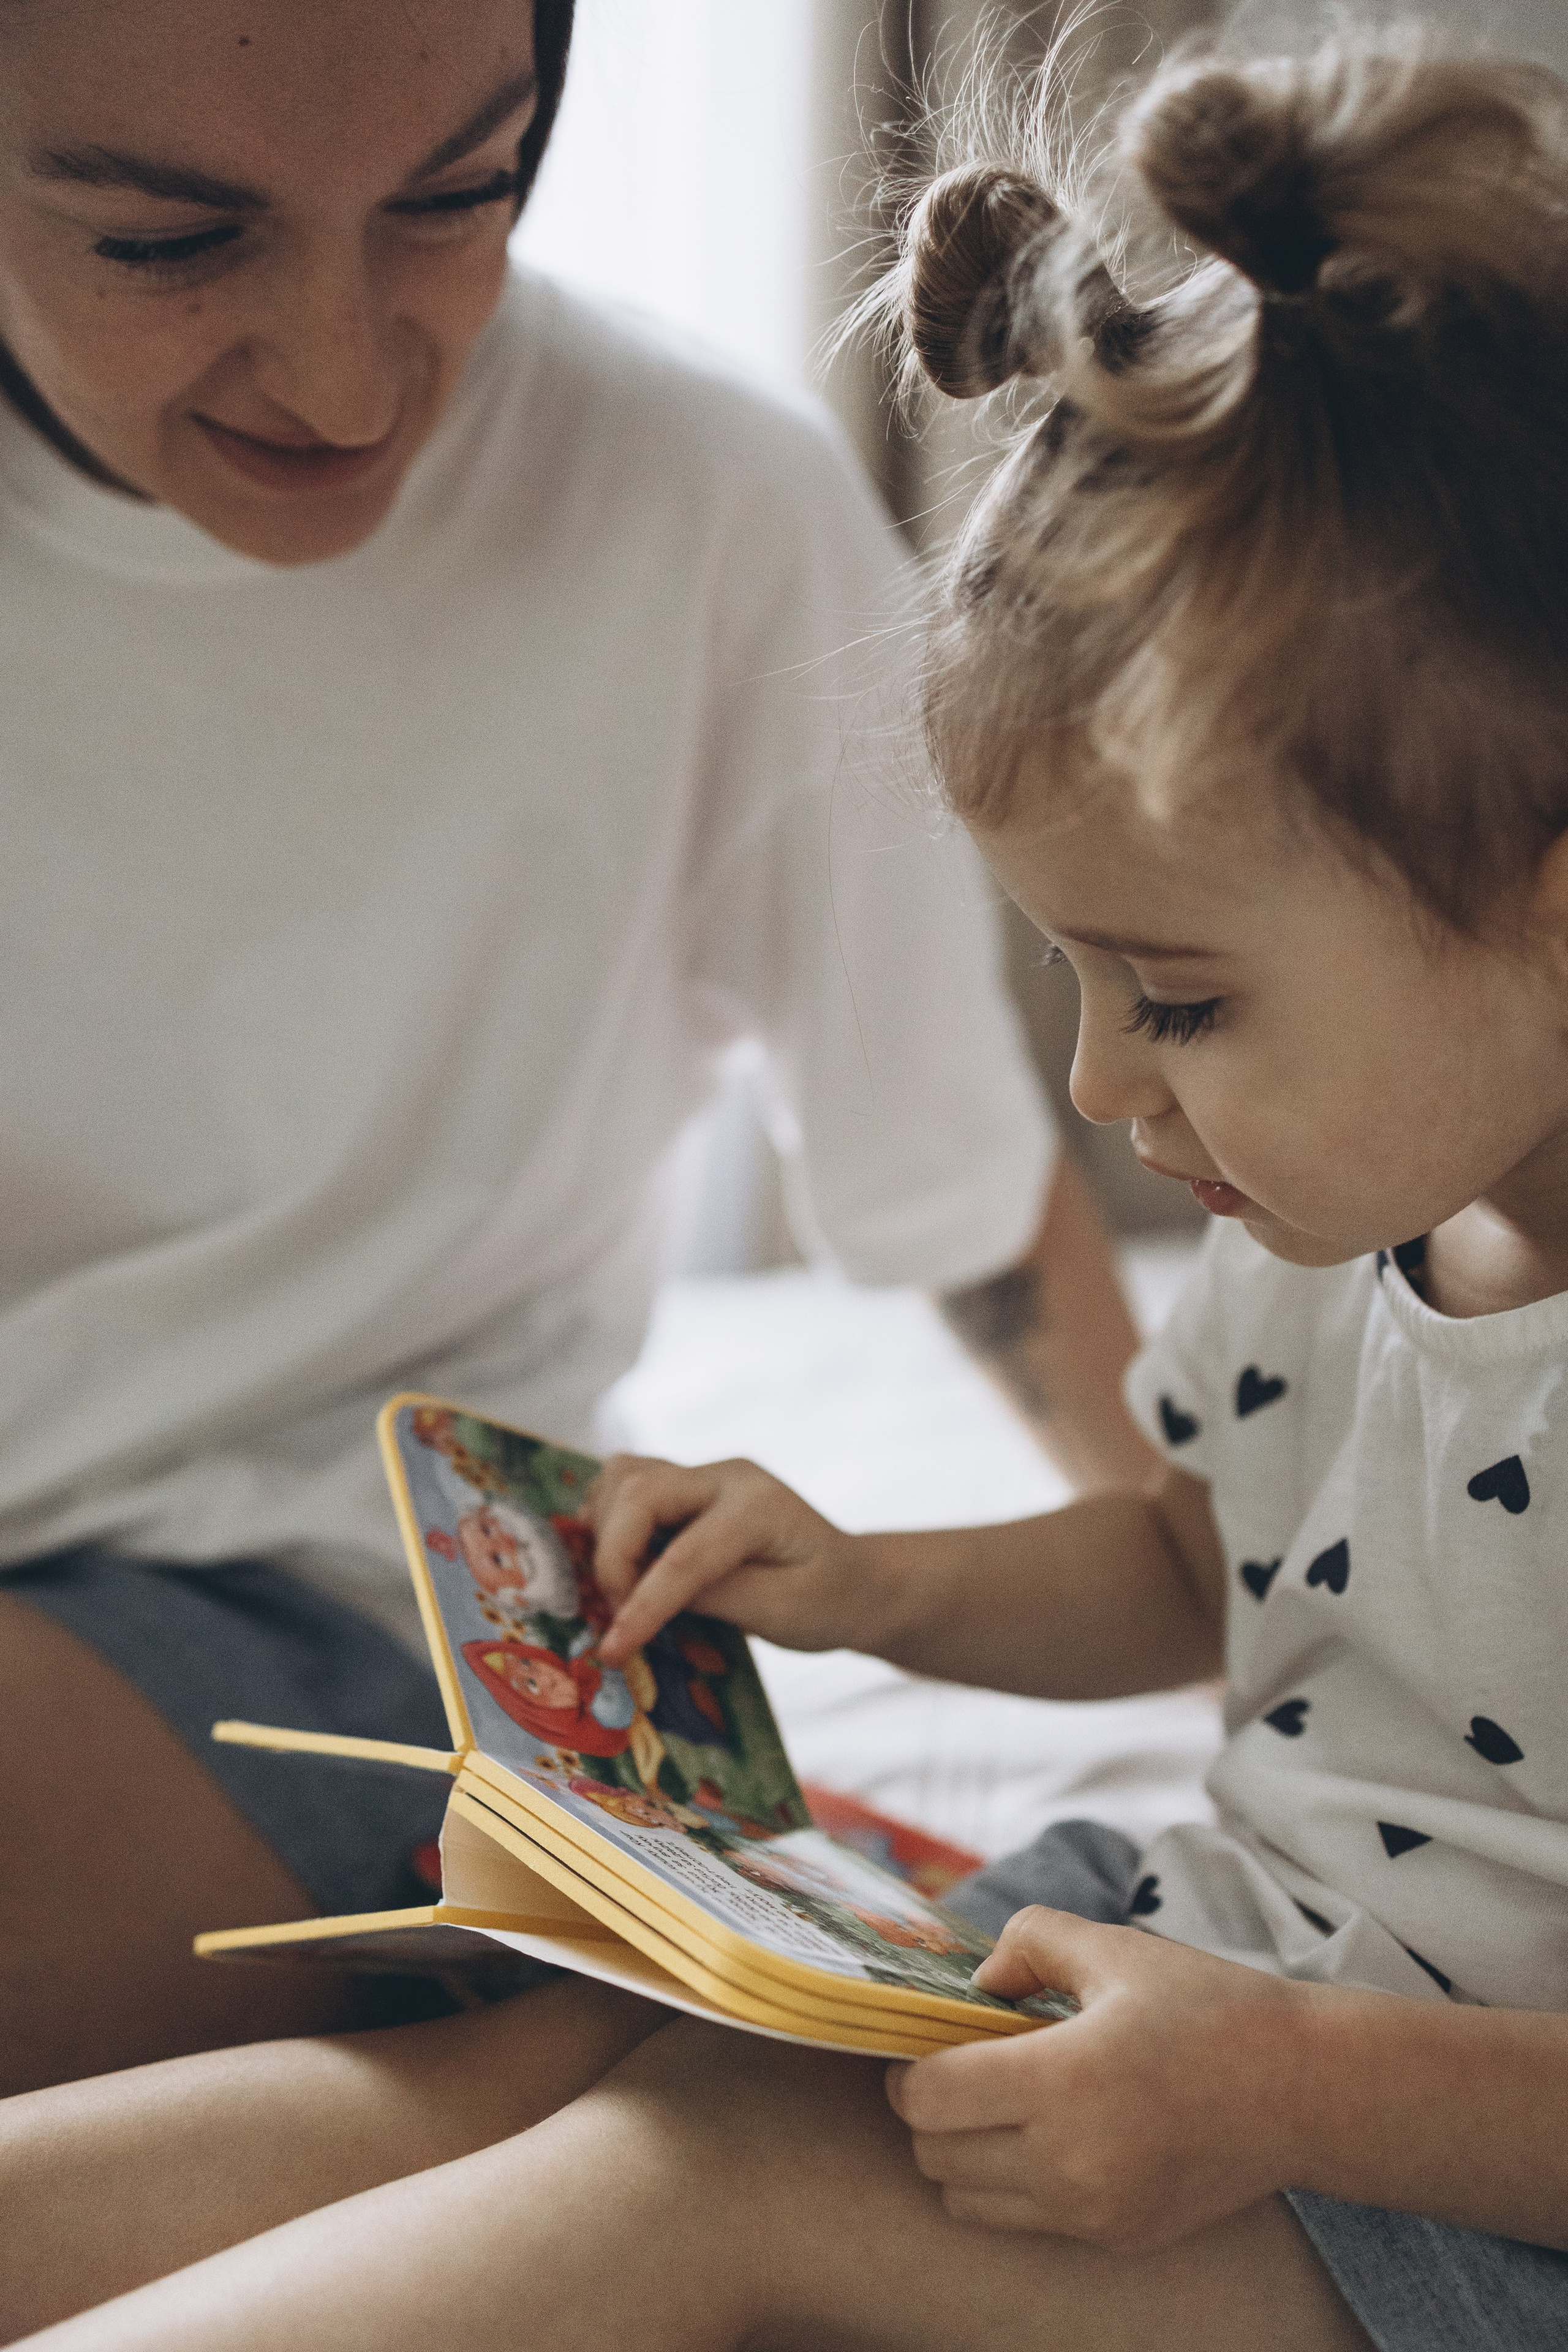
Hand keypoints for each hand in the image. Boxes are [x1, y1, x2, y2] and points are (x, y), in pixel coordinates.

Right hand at [583, 1454, 869, 1665]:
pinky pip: (625, 1483)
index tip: (613, 1649)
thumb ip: (714, 1599)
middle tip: (620, 1617)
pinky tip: (622, 1561)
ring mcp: (704, 1473)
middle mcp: (727, 1476)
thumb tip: (643, 1596)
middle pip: (638, 1492)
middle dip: (613, 1558)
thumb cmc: (826, 1600)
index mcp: (760, 1507)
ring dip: (604, 1531)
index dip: (641, 1604)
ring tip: (621, 1585)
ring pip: (623, 1477)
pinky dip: (608, 1518)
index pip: (684, 1555)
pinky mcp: (686, 1484)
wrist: (851, 1578)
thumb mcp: (781, 1614)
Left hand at [886, 1906, 1318, 2250]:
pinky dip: (1009, 2184)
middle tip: (955, 2069)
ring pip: (966, 2201)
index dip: (908, 2069)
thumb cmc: (1209, 2008)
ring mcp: (1092, 2211)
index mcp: (1063, 2082)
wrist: (1302, 2091)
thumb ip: (1029, 1941)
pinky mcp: (1115, 2238)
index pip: (928, 2099)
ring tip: (996, 2105)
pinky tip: (1045, 2136)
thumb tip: (979, 1981)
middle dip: (927, 2110)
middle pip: (934, 2155)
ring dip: (961, 2153)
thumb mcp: (1115, 1948)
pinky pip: (1022, 2222)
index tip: (922, 2044)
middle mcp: (1069, 2162)